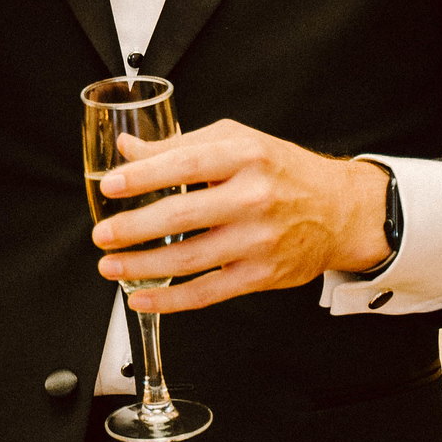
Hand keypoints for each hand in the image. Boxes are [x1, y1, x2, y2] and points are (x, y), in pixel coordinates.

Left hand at [90, 119, 389, 312]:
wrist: (340, 210)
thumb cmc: (283, 171)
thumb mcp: (237, 142)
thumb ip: (181, 145)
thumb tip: (129, 150)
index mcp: (244, 156)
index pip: (184, 164)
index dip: (143, 175)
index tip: (111, 185)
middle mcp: (253, 197)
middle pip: (181, 215)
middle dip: (132, 228)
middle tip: (101, 234)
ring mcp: (258, 239)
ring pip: (189, 258)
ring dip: (142, 265)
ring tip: (110, 265)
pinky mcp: (262, 274)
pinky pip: (208, 291)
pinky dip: (170, 299)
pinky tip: (142, 297)